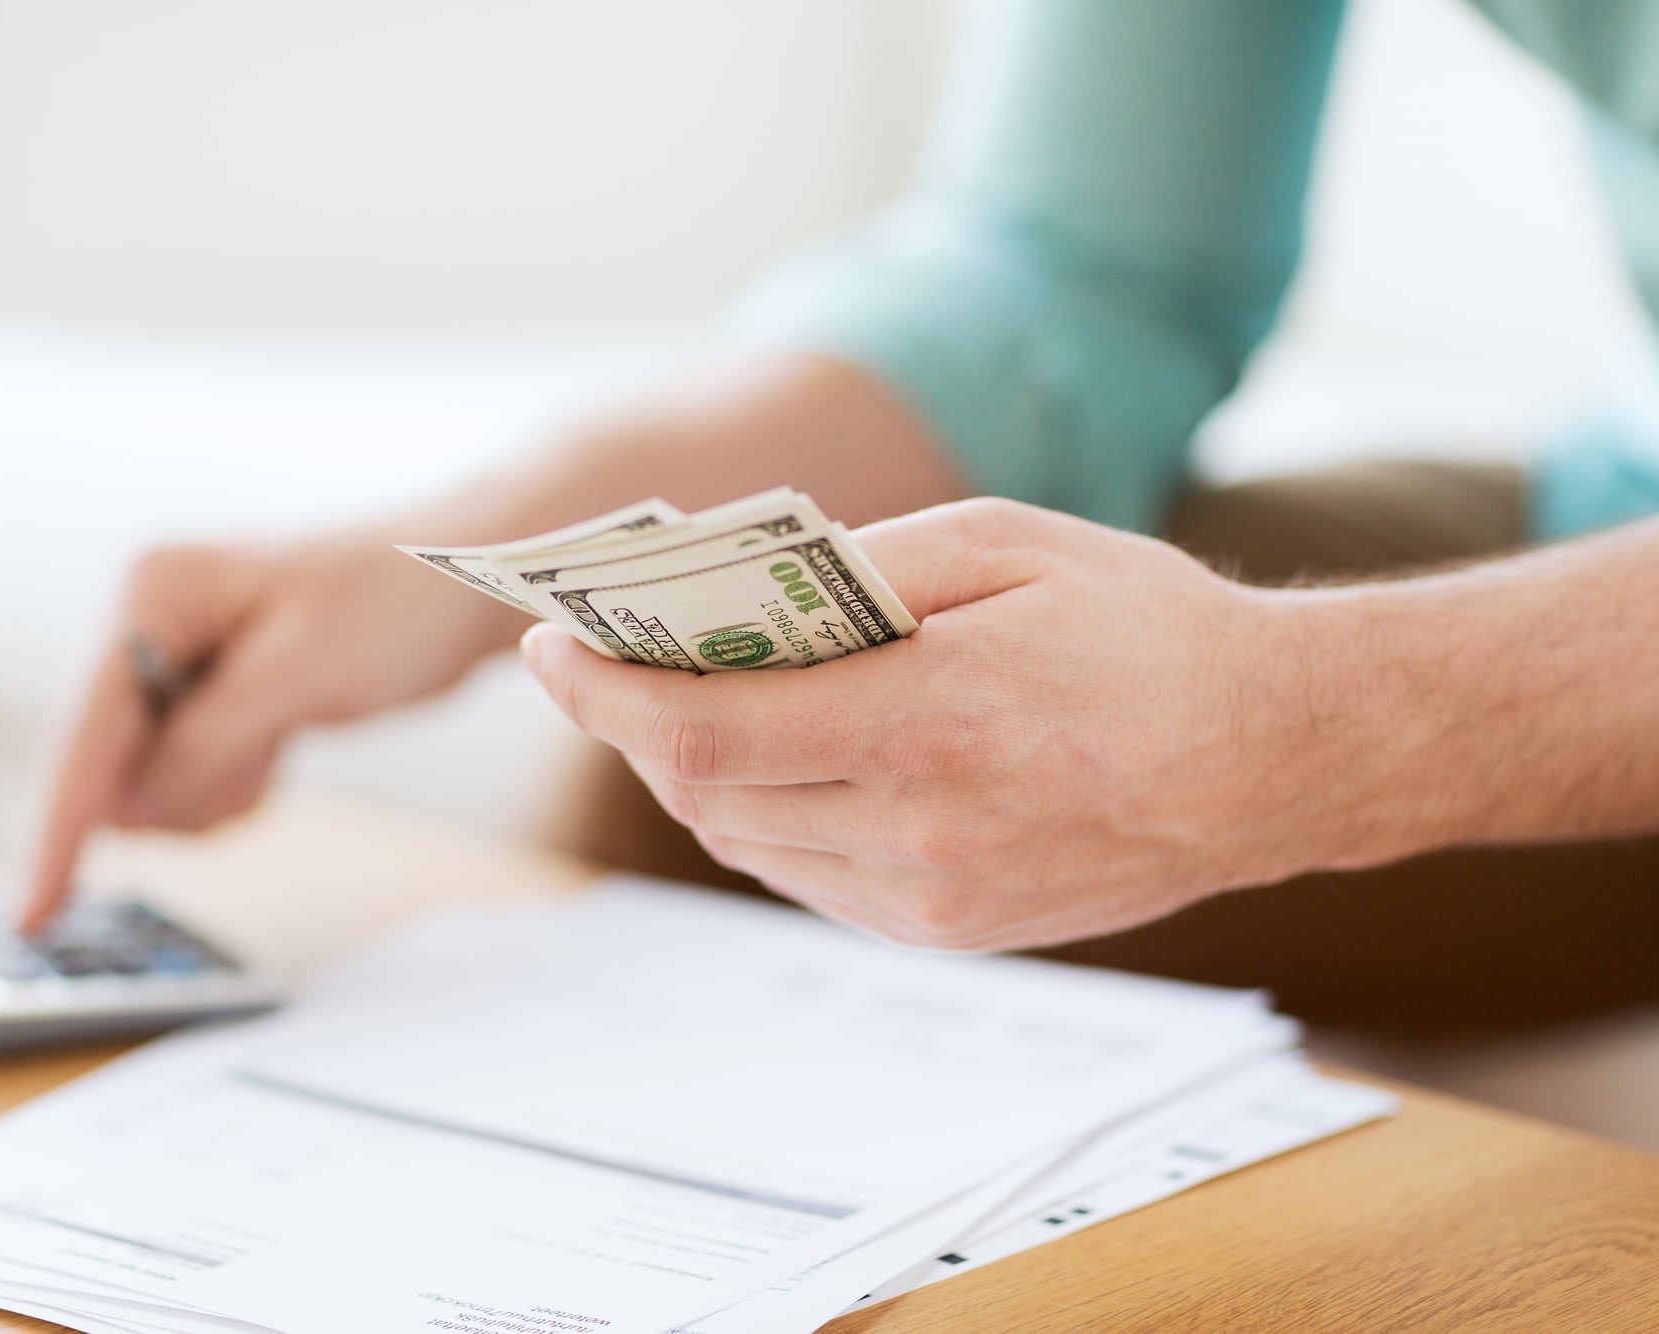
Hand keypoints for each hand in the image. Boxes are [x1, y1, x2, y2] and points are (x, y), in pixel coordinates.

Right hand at [22, 527, 511, 929]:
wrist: (466, 585)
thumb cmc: (396, 604)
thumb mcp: (300, 675)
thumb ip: (206, 743)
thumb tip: (130, 809)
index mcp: (153, 594)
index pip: (84, 732)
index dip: (59, 827)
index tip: (33, 913)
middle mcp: (148, 624)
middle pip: (110, 765)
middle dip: (181, 790)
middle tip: (262, 757)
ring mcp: (176, 663)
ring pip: (151, 784)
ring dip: (214, 789)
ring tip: (281, 737)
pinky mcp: (210, 697)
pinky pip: (190, 778)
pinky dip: (232, 784)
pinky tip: (280, 745)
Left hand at [521, 498, 1333, 951]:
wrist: (1274, 757)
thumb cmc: (1147, 631)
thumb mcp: (1005, 545)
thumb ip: (858, 570)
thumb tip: (740, 599)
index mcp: (926, 722)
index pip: (701, 730)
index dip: (603, 692)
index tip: (550, 647)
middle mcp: (917, 832)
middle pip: (704, 793)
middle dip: (634, 723)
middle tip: (605, 662)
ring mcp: (931, 899)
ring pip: (747, 841)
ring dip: (696, 773)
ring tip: (686, 700)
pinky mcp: (949, 932)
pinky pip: (808, 876)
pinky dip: (767, 814)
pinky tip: (783, 757)